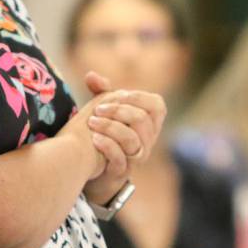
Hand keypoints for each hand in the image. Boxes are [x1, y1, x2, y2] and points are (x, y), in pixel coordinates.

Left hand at [81, 71, 166, 203]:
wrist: (97, 169)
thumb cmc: (107, 134)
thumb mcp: (108, 111)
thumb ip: (102, 92)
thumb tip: (90, 75)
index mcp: (149, 123)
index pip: (157, 105)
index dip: (138, 97)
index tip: (116, 95)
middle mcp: (147, 141)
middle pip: (142, 119)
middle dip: (118, 110)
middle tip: (97, 108)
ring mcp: (136, 157)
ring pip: (131, 139)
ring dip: (109, 127)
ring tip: (91, 122)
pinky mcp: (122, 171)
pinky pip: (120, 158)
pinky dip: (106, 145)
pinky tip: (94, 138)